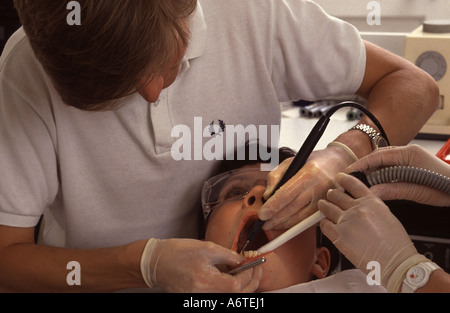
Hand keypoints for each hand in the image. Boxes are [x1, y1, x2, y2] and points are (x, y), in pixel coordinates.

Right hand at [140, 238, 261, 292]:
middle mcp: (204, 295)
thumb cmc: (178, 252)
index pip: (237, 285)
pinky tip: (233, 275)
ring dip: (243, 285)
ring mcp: (200, 300)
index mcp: (206, 281)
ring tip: (247, 269)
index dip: (250, 273)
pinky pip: (219, 295)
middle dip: (251, 281)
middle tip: (257, 267)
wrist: (156, 262)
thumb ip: (228, 255)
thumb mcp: (207, 247)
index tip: (254, 261)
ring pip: (230, 297)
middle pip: (237, 296)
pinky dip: (230, 288)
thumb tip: (245, 260)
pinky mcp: (197, 300)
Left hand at [259, 145, 354, 230]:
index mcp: (309, 172)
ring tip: (272, 225)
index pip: (287, 193)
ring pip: (302, 218)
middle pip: (293, 208)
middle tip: (263, 223)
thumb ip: (276, 176)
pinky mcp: (330, 208)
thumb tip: (267, 196)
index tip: (262, 214)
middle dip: (276, 219)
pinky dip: (296, 225)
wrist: (339, 162)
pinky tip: (286, 223)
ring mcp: (327, 199)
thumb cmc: (313, 162)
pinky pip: (310, 221)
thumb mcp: (291, 161)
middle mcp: (320, 186)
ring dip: (285, 225)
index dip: (273, 206)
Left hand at [318, 173, 417, 287]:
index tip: (339, 178)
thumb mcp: (387, 216)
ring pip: (327, 207)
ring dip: (324, 206)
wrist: (396, 263)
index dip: (343, 179)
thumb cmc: (396, 245)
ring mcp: (347, 221)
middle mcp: (358, 208)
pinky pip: (324, 224)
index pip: (353, 183)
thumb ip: (371, 207)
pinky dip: (323, 223)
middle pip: (336, 195)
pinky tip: (326, 224)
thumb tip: (360, 205)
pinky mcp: (339, 235)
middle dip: (332, 195)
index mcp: (372, 202)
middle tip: (330, 196)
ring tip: (323, 206)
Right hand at [347, 145, 449, 205]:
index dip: (360, 164)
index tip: (348, 172)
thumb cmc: (447, 187)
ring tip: (359, 181)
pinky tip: (375, 182)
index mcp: (409, 154)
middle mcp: (408, 152)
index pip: (377, 156)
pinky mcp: (411, 163)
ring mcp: (409, 156)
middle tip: (350, 178)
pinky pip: (390, 165)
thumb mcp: (418, 191)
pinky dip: (380, 173)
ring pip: (383, 161)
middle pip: (378, 156)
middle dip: (363, 167)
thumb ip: (393, 190)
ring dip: (371, 170)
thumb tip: (371, 192)